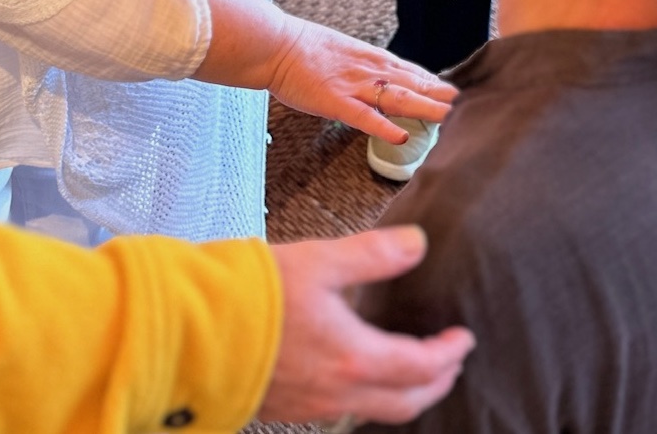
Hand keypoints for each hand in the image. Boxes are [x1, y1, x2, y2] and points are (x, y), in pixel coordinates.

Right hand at [260, 227, 474, 424]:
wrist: (193, 331)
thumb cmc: (252, 294)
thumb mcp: (319, 260)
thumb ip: (372, 254)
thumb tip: (418, 244)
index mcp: (354, 357)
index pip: (420, 367)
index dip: (448, 354)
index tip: (463, 339)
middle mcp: (339, 392)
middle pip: (405, 403)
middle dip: (434, 384)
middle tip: (449, 363)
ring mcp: (311, 406)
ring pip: (374, 412)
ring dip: (403, 395)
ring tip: (410, 372)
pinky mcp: (286, 407)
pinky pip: (342, 411)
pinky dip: (367, 398)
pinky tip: (356, 377)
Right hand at [266, 18, 455, 142]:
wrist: (275, 44)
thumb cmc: (302, 48)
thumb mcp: (340, 50)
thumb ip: (361, 64)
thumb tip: (378, 75)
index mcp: (369, 58)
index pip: (409, 71)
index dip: (433, 82)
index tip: (454, 90)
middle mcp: (367, 70)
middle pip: (411, 83)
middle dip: (439, 94)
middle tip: (466, 102)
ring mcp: (353, 86)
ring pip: (396, 98)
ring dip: (424, 106)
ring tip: (449, 116)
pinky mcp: (335, 102)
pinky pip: (363, 116)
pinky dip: (383, 126)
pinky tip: (401, 135)